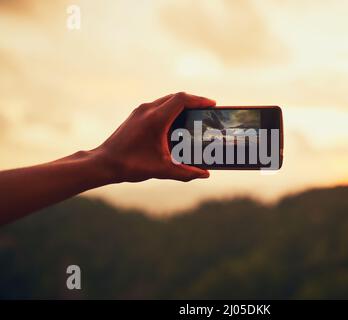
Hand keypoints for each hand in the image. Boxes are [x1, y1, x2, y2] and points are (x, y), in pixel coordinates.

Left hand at [95, 92, 215, 182]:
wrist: (103, 163)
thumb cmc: (130, 165)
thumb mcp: (162, 170)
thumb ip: (186, 172)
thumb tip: (205, 174)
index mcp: (156, 118)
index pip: (182, 99)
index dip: (199, 99)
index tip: (212, 104)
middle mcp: (147, 110)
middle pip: (176, 97)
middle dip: (193, 101)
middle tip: (206, 110)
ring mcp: (140, 111)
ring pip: (166, 100)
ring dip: (181, 105)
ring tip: (193, 115)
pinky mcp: (135, 116)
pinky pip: (157, 106)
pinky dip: (170, 110)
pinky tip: (175, 123)